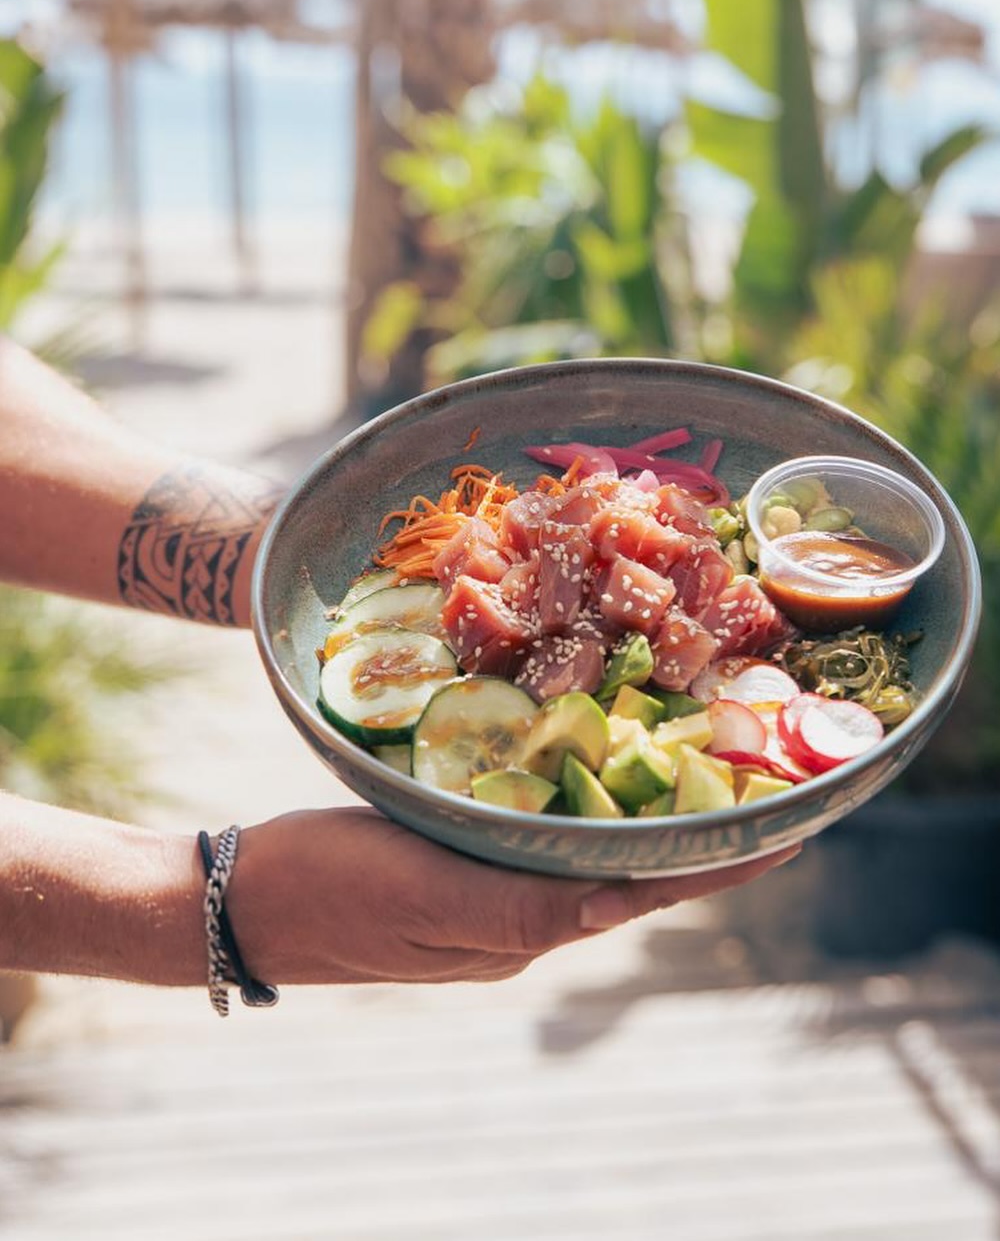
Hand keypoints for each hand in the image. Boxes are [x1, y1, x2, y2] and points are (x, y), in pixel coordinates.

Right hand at [227, 807, 799, 985]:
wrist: (242, 897)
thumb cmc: (327, 891)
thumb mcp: (419, 896)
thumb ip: (516, 908)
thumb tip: (613, 905)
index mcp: (521, 930)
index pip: (643, 892)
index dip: (719, 861)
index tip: (790, 827)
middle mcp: (519, 914)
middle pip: (630, 870)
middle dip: (695, 828)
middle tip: (750, 769)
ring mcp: (487, 888)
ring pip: (589, 850)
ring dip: (645, 811)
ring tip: (693, 755)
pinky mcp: (456, 859)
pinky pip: (539, 831)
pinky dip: (581, 798)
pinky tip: (588, 759)